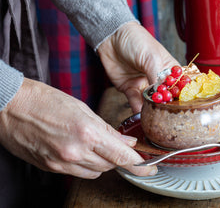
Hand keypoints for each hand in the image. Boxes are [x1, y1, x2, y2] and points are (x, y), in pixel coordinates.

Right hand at [0, 78, 156, 177]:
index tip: (150, 170)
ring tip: (99, 147)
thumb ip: (107, 129)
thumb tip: (126, 143)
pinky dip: (87, 165)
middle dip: (119, 158)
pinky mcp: (51, 168)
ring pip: (96, 172)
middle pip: (110, 166)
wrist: (10, 107)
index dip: (140, 166)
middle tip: (121, 149)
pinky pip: (78, 173)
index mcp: (87, 133)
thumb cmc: (45, 100)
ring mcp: (62, 163)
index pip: (122, 157)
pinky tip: (85, 152)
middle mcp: (75, 152)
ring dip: (104, 163)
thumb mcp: (83, 108)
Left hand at [98, 21, 178, 112]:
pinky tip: (141, 114)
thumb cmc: (136, 40)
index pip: (179, 86)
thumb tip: (163, 95)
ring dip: (152, 109)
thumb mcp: (151, 57)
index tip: (182, 106)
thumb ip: (158, 77)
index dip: (181, 96)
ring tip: (154, 116)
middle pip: (166, 97)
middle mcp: (158, 79)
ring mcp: (144, 85)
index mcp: (169, 69)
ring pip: (151, 102)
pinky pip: (135, 102)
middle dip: (167, 106)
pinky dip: (138, 110)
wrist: (111, 37)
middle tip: (167, 114)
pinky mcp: (130, 89)